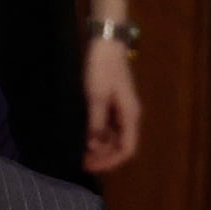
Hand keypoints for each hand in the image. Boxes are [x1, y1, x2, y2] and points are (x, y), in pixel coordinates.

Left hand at [82, 36, 140, 172]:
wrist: (105, 43)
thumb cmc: (101, 69)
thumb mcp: (96, 97)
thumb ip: (96, 123)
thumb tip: (94, 146)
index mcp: (130, 116)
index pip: (126, 149)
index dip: (109, 161)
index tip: (89, 166)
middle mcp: (129, 115)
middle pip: (120, 145)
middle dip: (103, 156)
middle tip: (81, 162)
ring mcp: (121, 108)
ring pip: (114, 136)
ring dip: (100, 147)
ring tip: (80, 152)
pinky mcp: (113, 101)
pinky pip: (108, 125)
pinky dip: (98, 134)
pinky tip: (84, 136)